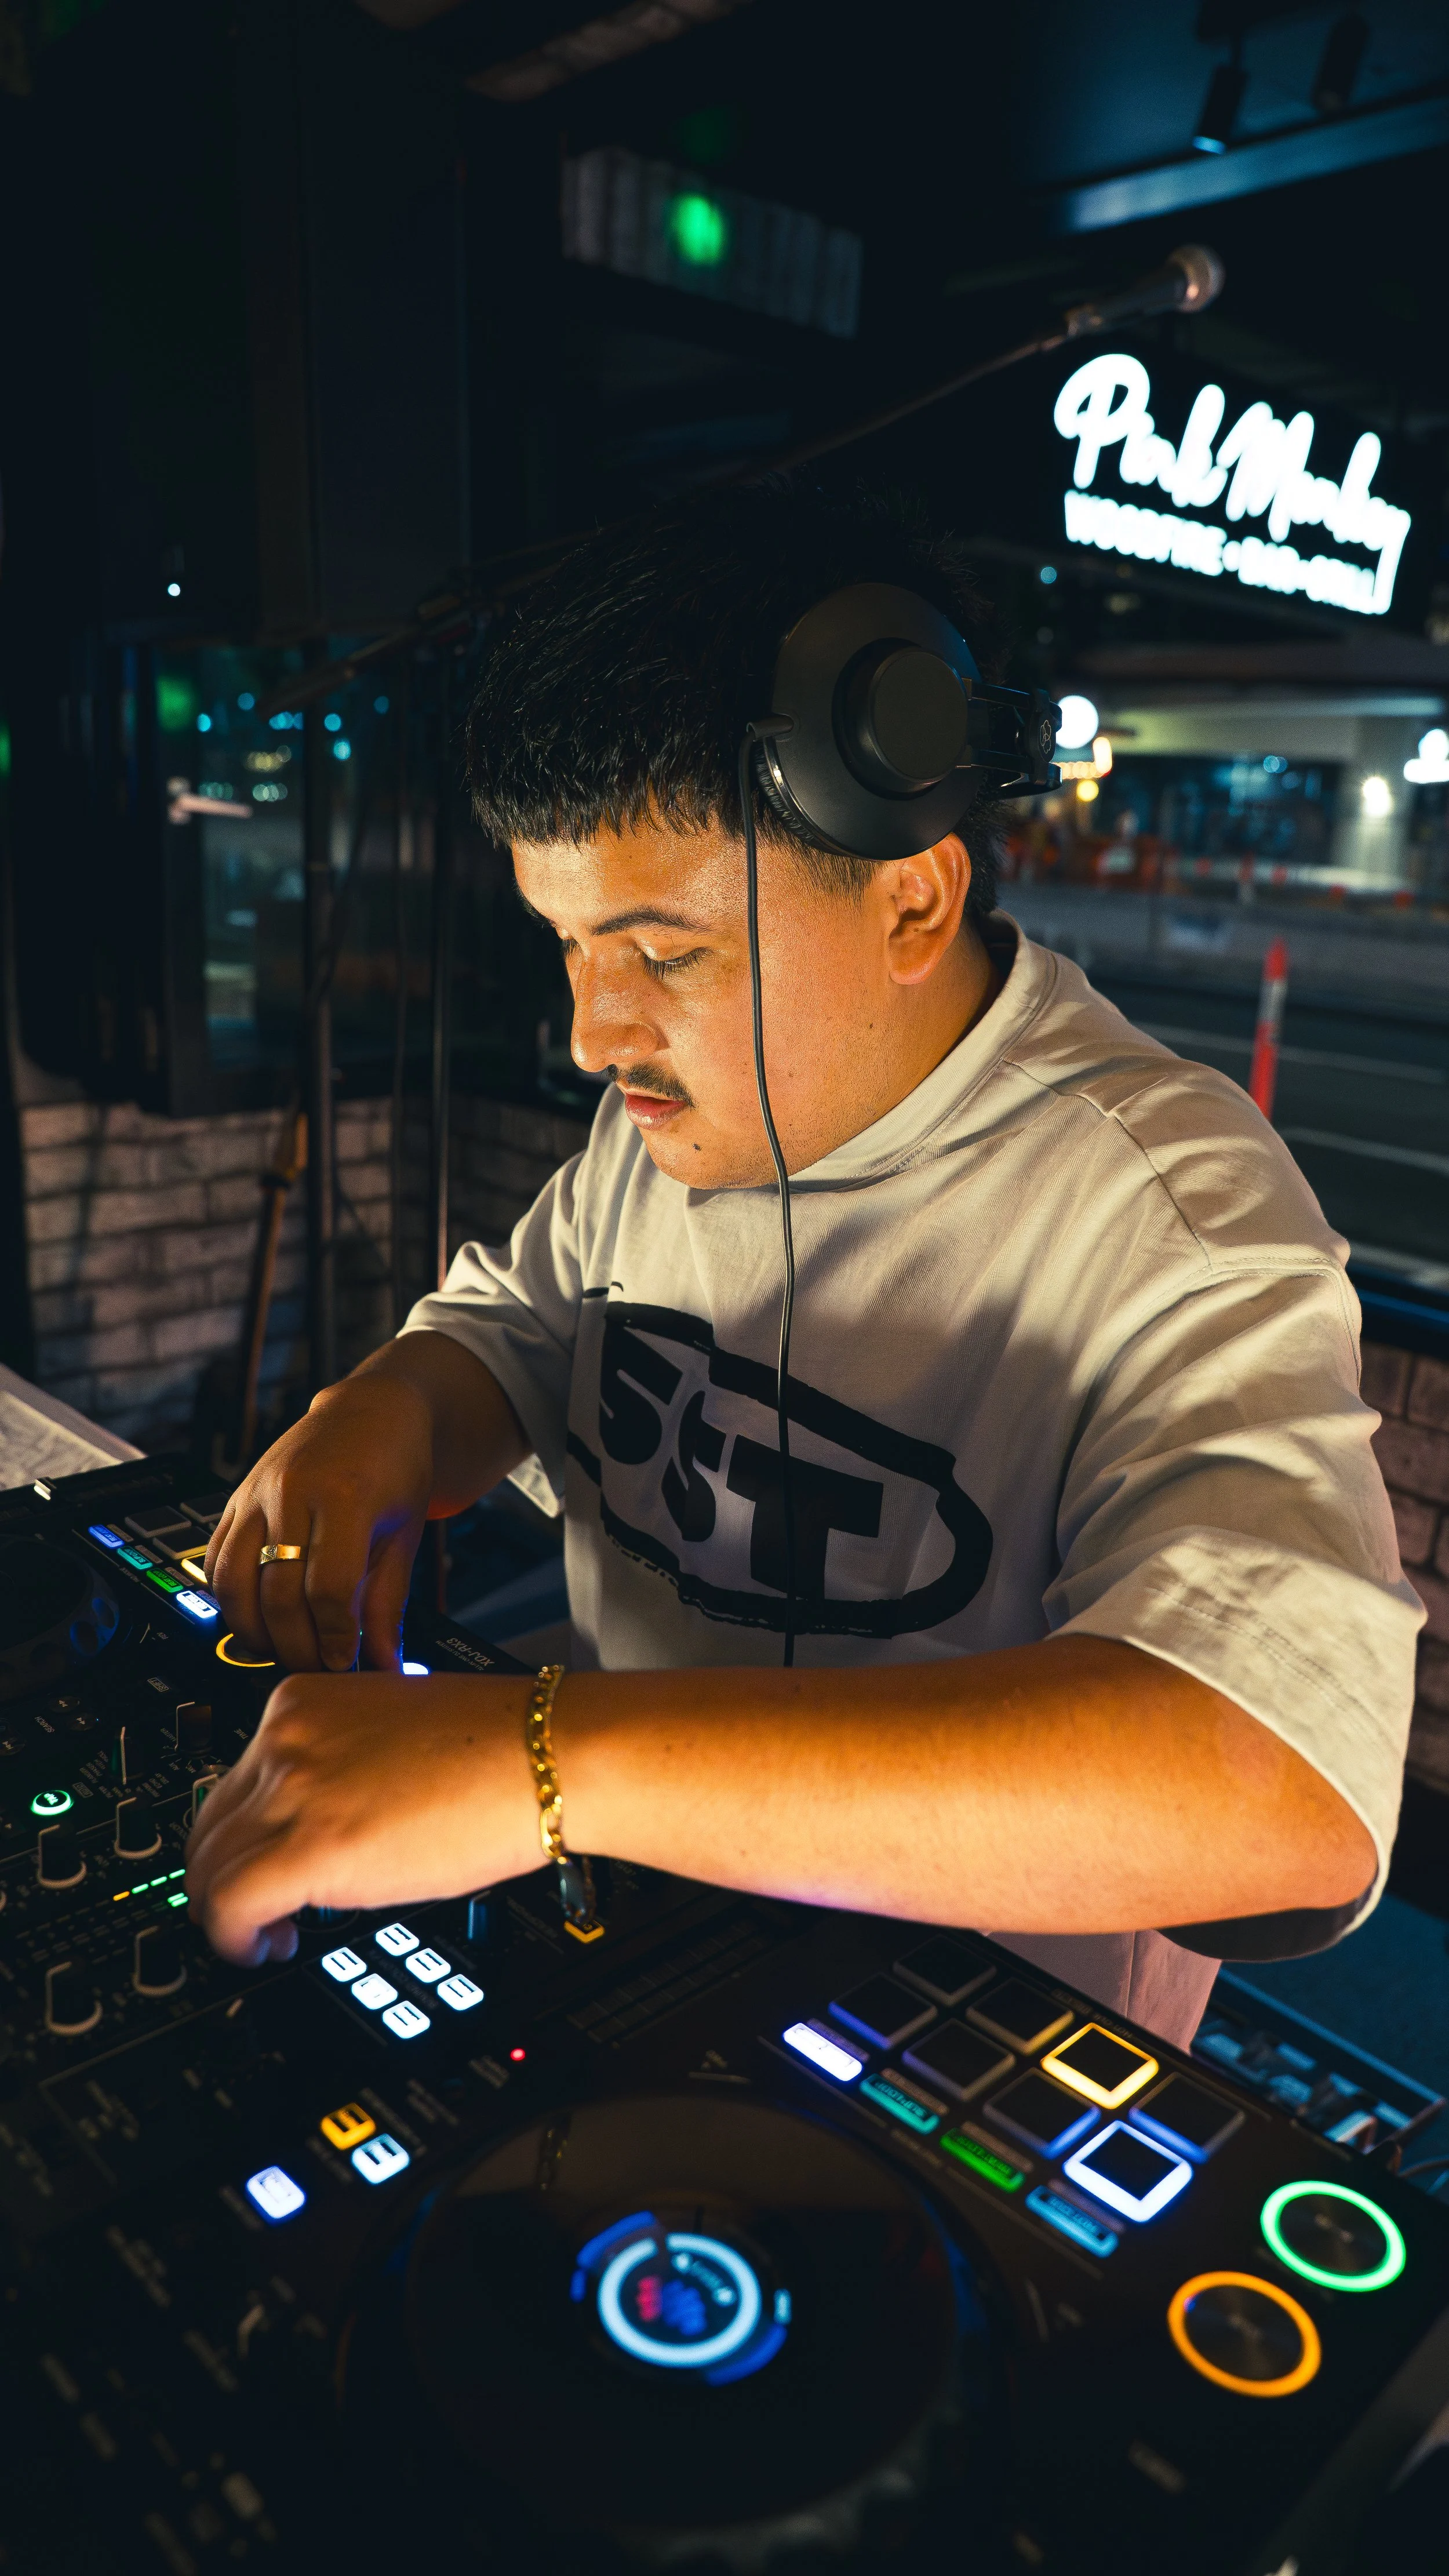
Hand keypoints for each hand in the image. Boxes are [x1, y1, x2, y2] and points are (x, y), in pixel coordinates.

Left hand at [184, 1671, 540, 1963]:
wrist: (546, 1755)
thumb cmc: (501, 1750)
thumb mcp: (393, 1737)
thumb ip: (342, 1767)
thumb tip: (325, 1823)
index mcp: (303, 1705)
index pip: (233, 1781)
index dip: (240, 1837)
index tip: (257, 1865)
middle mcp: (285, 1739)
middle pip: (208, 1825)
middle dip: (220, 1878)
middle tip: (254, 1912)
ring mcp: (292, 1788)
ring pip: (209, 1867)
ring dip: (225, 1912)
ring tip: (265, 1936)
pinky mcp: (309, 1844)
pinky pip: (230, 1903)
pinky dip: (232, 1937)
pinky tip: (263, 1948)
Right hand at [205, 1372, 436, 1671]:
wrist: (370, 1413)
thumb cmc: (394, 1469)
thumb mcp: (404, 1535)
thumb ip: (389, 1604)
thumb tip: (384, 1665)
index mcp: (344, 1496)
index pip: (328, 1589)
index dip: (335, 1637)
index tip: (345, 1661)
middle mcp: (292, 1491)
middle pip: (277, 1594)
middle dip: (296, 1646)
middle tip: (317, 1666)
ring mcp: (256, 1493)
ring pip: (234, 1582)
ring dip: (255, 1632)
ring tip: (285, 1650)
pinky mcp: (235, 1499)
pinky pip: (215, 1562)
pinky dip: (230, 1600)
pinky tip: (258, 1618)